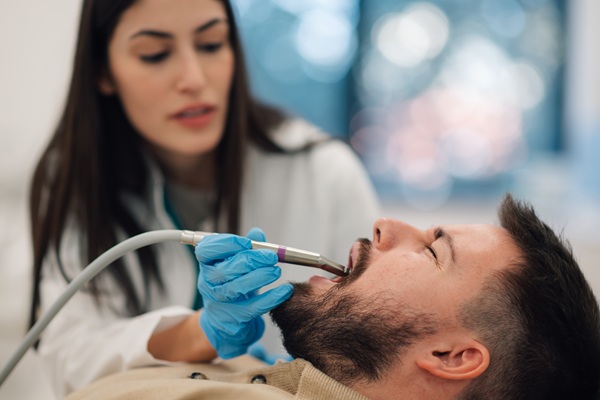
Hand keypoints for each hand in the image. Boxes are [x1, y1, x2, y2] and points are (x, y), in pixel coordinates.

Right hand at [195, 228, 292, 358]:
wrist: (226, 318)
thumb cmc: (233, 283)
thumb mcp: (237, 262)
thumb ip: (247, 247)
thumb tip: (257, 233)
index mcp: (207, 263)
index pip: (206, 250)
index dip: (226, 244)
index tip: (247, 243)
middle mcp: (208, 282)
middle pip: (224, 270)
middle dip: (251, 261)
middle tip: (271, 256)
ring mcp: (218, 301)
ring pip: (236, 288)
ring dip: (260, 277)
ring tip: (276, 270)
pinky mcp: (233, 318)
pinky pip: (253, 307)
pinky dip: (271, 298)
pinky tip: (285, 290)